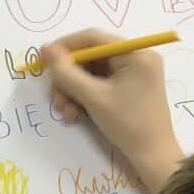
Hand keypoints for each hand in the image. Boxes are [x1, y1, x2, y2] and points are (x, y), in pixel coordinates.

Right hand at [43, 29, 184, 191]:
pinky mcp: (127, 87)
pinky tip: (76, 114)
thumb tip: (46, 49)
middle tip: (56, 97)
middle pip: (89, 57)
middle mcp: (136, 58)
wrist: (151, 155)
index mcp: (136, 53)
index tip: (42, 60)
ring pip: (90, 73)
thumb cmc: (127, 123)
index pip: (93, 38)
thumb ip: (67, 72)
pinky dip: (83, 96)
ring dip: (72, 91)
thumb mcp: (93, 97)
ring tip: (67, 112)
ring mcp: (132, 73)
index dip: (65, 46)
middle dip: (68, 78)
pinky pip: (98, 84)